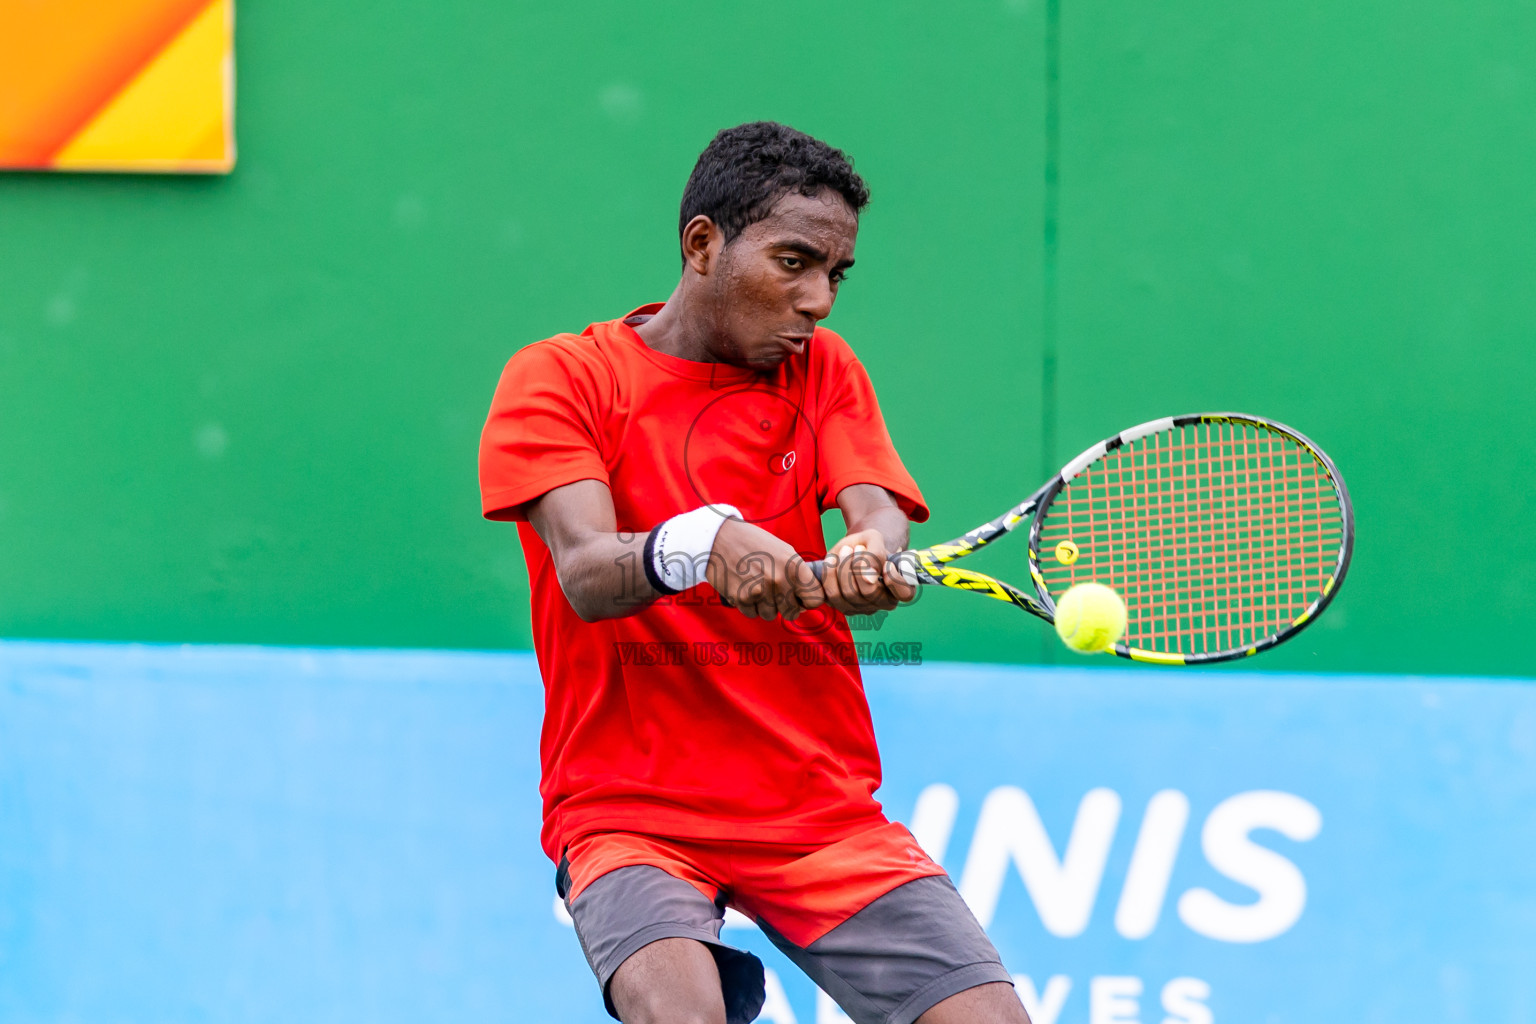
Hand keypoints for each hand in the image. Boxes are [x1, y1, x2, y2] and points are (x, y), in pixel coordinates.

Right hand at [705, 518, 824, 621]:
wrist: (721, 537)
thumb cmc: (755, 543)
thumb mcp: (784, 551)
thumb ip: (798, 575)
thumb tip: (805, 604)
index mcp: (794, 567)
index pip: (815, 600)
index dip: (808, 601)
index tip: (800, 599)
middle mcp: (780, 580)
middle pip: (792, 612)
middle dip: (785, 605)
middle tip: (774, 591)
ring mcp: (760, 591)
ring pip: (771, 615)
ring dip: (765, 605)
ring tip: (757, 586)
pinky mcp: (742, 598)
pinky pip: (753, 614)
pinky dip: (749, 605)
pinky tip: (745, 588)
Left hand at [820, 529, 917, 615]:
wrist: (852, 548)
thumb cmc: (868, 545)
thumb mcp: (875, 539)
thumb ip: (876, 555)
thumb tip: (869, 578)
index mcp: (899, 587)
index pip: (904, 594)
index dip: (895, 580)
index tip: (886, 564)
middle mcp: (882, 602)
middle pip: (869, 592)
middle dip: (859, 566)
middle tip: (857, 547)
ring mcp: (861, 608)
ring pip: (848, 594)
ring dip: (842, 567)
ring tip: (845, 550)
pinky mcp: (840, 606)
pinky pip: (830, 595)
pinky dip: (828, 575)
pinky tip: (832, 560)